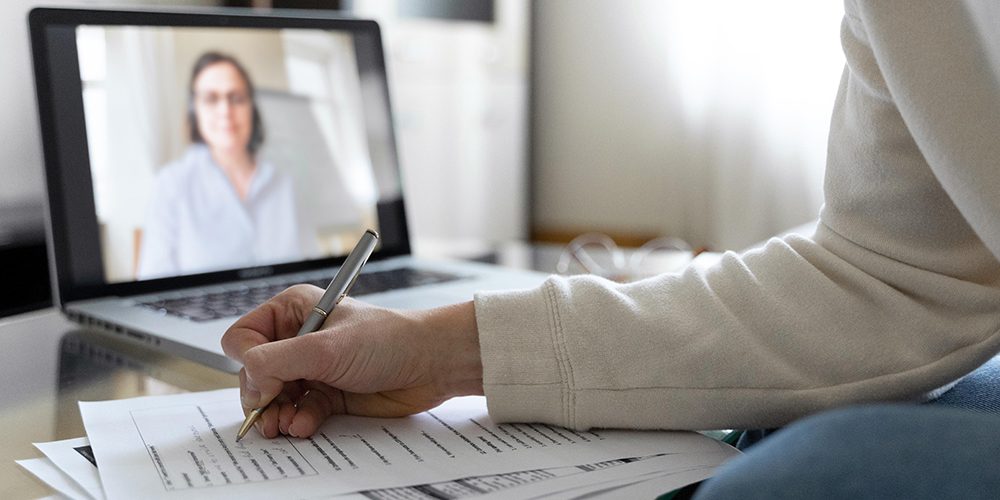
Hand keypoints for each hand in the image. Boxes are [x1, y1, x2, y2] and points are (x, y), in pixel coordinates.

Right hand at [221, 284, 482, 438]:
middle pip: (254, 373)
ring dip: (277, 415)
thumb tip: (249, 383)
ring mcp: (312, 368)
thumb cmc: (388, 340)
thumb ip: (277, 362)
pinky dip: (298, 422)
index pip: (243, 337)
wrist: (431, 364)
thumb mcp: (326, 347)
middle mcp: (298, 338)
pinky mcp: (327, 394)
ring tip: (287, 425)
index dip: (248, 363)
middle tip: (271, 415)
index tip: (264, 384)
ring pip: (273, 398)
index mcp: (292, 310)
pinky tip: (306, 426)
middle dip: (261, 397)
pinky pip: (298, 413)